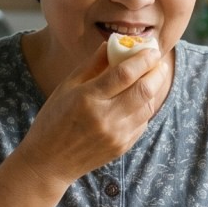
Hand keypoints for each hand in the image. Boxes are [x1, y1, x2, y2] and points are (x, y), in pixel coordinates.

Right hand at [15, 41, 169, 186]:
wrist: (49, 162)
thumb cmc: (53, 120)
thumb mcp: (66, 87)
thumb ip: (92, 65)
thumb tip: (113, 44)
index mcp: (87, 98)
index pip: (125, 73)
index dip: (143, 58)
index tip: (151, 49)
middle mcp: (105, 118)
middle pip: (144, 90)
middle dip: (157, 72)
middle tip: (158, 61)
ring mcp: (116, 135)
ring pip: (148, 106)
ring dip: (154, 88)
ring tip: (152, 76)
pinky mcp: (122, 147)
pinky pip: (143, 122)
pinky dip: (145, 107)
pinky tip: (140, 98)